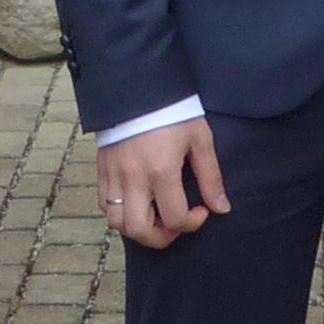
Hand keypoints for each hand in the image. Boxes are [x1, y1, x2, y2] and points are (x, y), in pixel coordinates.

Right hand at [97, 119, 227, 249]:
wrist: (138, 86)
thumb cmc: (173, 112)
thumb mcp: (199, 140)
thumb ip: (210, 177)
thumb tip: (222, 208)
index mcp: (161, 170)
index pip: (174, 218)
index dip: (192, 223)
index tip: (201, 210)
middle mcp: (134, 178)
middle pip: (139, 230)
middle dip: (160, 237)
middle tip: (174, 224)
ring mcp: (113, 175)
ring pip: (117, 222)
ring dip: (137, 228)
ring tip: (155, 216)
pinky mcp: (101, 169)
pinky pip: (103, 205)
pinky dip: (119, 213)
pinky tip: (137, 203)